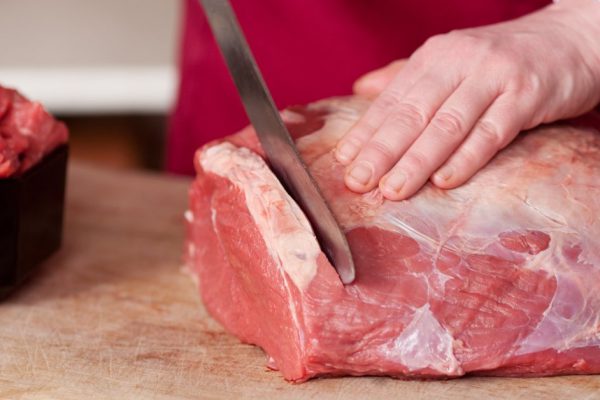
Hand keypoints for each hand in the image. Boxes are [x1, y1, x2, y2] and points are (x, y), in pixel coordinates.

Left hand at [335, 0, 599, 199]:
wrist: (575, 37)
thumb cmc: (504, 59)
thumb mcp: (451, 60)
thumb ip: (406, 77)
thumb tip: (361, 91)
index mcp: (436, 57)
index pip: (393, 99)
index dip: (367, 131)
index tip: (343, 161)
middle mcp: (460, 62)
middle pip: (413, 113)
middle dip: (381, 151)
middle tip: (357, 182)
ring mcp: (494, 77)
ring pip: (447, 125)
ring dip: (416, 161)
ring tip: (391, 190)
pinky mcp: (528, 95)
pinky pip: (492, 132)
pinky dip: (466, 158)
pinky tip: (443, 181)